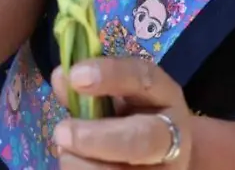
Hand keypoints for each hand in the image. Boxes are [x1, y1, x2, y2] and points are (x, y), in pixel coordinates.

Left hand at [50, 58, 193, 169]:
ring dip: (83, 165)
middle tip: (61, 132)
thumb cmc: (131, 117)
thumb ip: (90, 87)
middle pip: (142, 140)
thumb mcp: (117, 96)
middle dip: (97, 138)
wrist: (164, 155)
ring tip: (66, 152)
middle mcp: (173, 135)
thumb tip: (62, 79)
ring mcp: (166, 169)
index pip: (144, 78)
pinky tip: (76, 165)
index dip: (111, 74)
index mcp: (165, 96)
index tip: (76, 76)